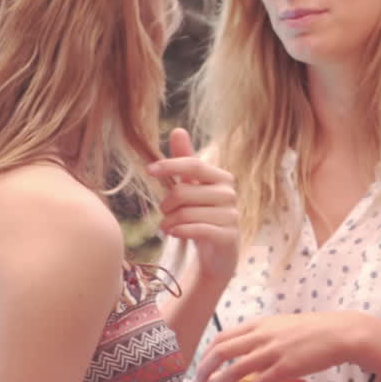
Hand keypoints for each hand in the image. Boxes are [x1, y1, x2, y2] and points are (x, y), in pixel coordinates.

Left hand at [147, 128, 238, 279]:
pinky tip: (175, 233)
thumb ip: (185, 161)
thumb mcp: (192, 187)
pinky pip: (195, 230)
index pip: (194, 164)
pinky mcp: (228, 236)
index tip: (149, 170)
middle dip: (166, 204)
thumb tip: (178, 130)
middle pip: (184, 191)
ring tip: (168, 226)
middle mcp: (230, 194)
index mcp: (221, 177)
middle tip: (164, 213)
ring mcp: (231, 216)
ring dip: (169, 222)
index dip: (170, 165)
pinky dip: (179, 231)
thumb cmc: (202, 214)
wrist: (219, 251)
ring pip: (185, 213)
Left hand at [195, 311, 374, 381]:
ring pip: (235, 370)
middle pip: (221, 352)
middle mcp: (262, 336)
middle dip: (205, 369)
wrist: (339, 333)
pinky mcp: (286, 368)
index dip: (207, 353)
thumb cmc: (313, 330)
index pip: (222, 337)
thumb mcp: (282, 326)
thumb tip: (248, 347)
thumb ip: (263, 335)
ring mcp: (273, 352)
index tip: (201, 366)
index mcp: (259, 325)